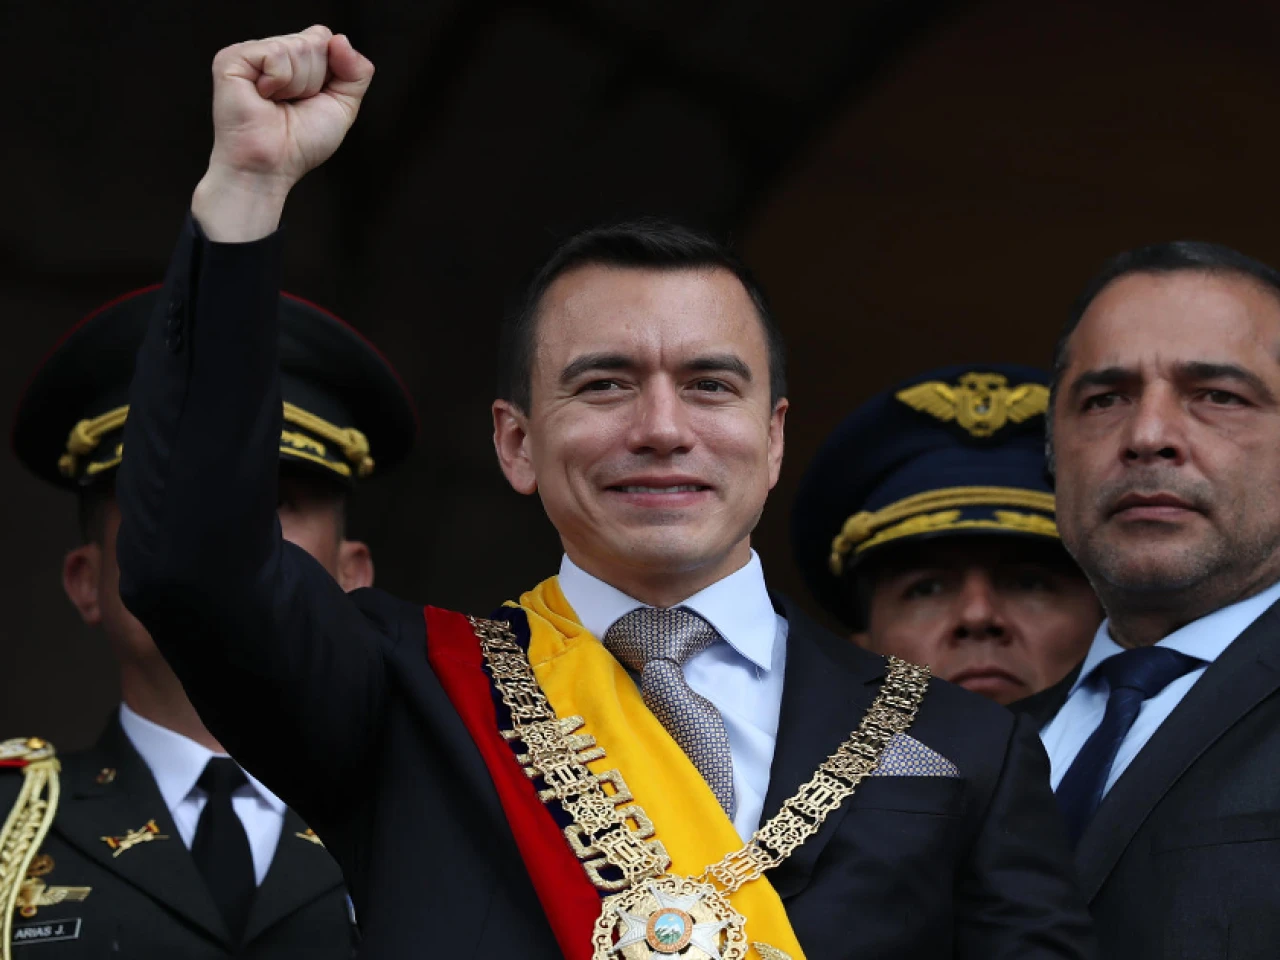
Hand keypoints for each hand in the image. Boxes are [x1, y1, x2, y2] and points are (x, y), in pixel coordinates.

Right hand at [192, 25, 373, 241]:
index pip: (325, 39)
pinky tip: (263, 98)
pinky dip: (279, 81)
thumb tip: (341, 40)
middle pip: (315, 41)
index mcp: (294, 60)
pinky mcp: (232, 59)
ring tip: (276, 103)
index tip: (313, 100)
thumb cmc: (300, 144)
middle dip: (314, 81)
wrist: (270, 167)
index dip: (330, 72)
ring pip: (298, 47)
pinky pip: (275, 54)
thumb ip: (356, 72)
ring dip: (297, 85)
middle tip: (291, 105)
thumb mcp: (343, 106)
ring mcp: (251, 54)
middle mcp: (272, 53)